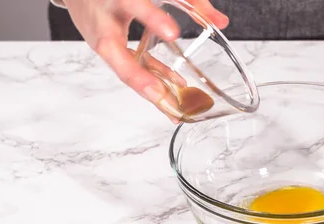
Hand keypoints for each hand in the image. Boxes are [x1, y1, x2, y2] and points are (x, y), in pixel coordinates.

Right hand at [62, 0, 228, 122]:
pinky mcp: (108, 51)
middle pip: (115, 53)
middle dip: (138, 78)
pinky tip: (173, 93)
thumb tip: (221, 21)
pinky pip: (130, 69)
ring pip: (123, 69)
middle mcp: (104, 22)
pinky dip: (152, 81)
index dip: (151, 18)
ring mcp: (102, 39)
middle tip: (160, 96)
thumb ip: (189, 0)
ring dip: (148, 91)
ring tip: (174, 112)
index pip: (133, 4)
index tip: (173, 33)